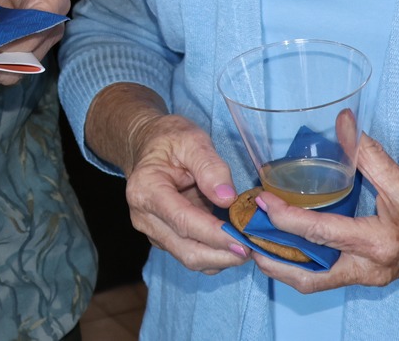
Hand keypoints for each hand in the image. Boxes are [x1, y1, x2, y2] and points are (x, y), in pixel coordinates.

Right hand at [118, 110, 251, 273]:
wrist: (149, 144)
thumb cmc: (170, 139)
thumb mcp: (192, 140)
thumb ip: (210, 167)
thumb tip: (227, 199)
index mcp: (147, 189)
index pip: (183, 221)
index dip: (215, 234)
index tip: (244, 240)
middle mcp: (144, 216)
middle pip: (186, 250)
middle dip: (222, 254)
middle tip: (254, 248)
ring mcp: (153, 231)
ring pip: (190, 258)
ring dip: (221, 258)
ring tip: (248, 245)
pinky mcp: (164, 238)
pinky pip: (192, 254)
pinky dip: (215, 255)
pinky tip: (232, 242)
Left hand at [246, 135, 398, 291]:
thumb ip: (367, 153)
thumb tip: (341, 124)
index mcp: (378, 244)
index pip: (319, 234)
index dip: (284, 217)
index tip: (258, 201)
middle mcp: (371, 267)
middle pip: (309, 276)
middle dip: (272, 261)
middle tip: (242, 238)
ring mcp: (372, 273)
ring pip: (319, 279)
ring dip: (286, 265)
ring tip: (255, 242)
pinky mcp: (373, 270)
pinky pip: (331, 272)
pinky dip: (306, 261)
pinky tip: (287, 242)